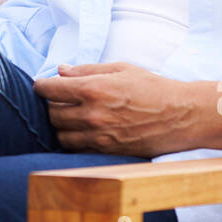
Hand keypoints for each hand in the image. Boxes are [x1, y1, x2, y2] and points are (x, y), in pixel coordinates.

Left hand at [33, 62, 199, 157]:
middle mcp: (92, 115)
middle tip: (58, 100)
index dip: (40, 86)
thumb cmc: (153, 88)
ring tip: (68, 117)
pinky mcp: (107, 152)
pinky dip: (74, 141)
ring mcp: (99, 137)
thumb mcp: (120, 69)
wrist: (181, 115)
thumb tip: (61, 70)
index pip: (50, 89)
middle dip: (50, 106)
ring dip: (60, 126)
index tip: (40, 85)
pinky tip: (81, 131)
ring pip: (61, 135)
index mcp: (93, 89)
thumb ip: (87, 70)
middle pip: (51, 114)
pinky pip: (77, 149)